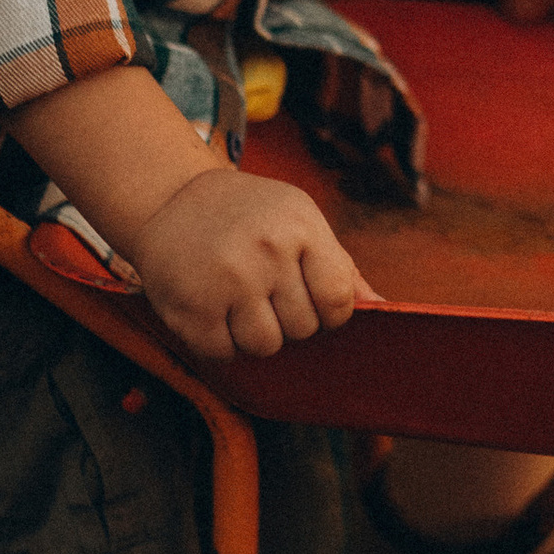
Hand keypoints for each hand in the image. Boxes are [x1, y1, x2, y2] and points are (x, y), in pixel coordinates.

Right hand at [124, 166, 382, 362]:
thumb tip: (384, 308)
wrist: (170, 199)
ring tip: (238, 300)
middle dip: (288, 319)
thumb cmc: (250, 215)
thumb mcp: (300, 220)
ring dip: (254, 333)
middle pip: (303, 328)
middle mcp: (266, 252)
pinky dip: (221, 341)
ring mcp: (227, 281)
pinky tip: (213, 308)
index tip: (309, 297)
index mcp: (301, 228)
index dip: (329, 310)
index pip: (338, 300)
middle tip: (263, 289)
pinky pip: (225, 354)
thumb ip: (340, 267)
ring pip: (266, 346)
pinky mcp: (191, 308)